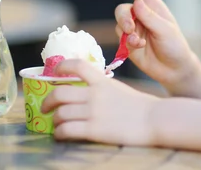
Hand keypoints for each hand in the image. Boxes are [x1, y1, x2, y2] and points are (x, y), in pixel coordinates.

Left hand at [41, 59, 158, 145]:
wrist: (155, 119)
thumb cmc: (141, 106)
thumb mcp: (120, 89)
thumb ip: (103, 88)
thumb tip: (88, 91)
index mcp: (102, 81)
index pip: (77, 66)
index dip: (61, 67)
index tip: (54, 72)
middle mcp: (95, 94)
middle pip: (59, 92)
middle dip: (47, 101)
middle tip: (45, 107)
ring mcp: (94, 112)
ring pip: (60, 113)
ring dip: (54, 120)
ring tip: (56, 124)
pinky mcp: (94, 129)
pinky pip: (66, 130)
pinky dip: (59, 133)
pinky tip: (62, 135)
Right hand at [115, 0, 200, 91]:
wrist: (173, 70)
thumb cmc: (174, 45)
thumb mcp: (165, 30)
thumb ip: (150, 17)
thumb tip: (136, 1)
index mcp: (153, 7)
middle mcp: (141, 16)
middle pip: (122, 9)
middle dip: (123, 18)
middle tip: (130, 28)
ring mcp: (134, 30)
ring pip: (119, 24)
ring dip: (126, 31)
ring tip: (138, 41)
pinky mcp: (128, 44)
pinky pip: (120, 38)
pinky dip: (128, 42)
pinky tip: (139, 46)